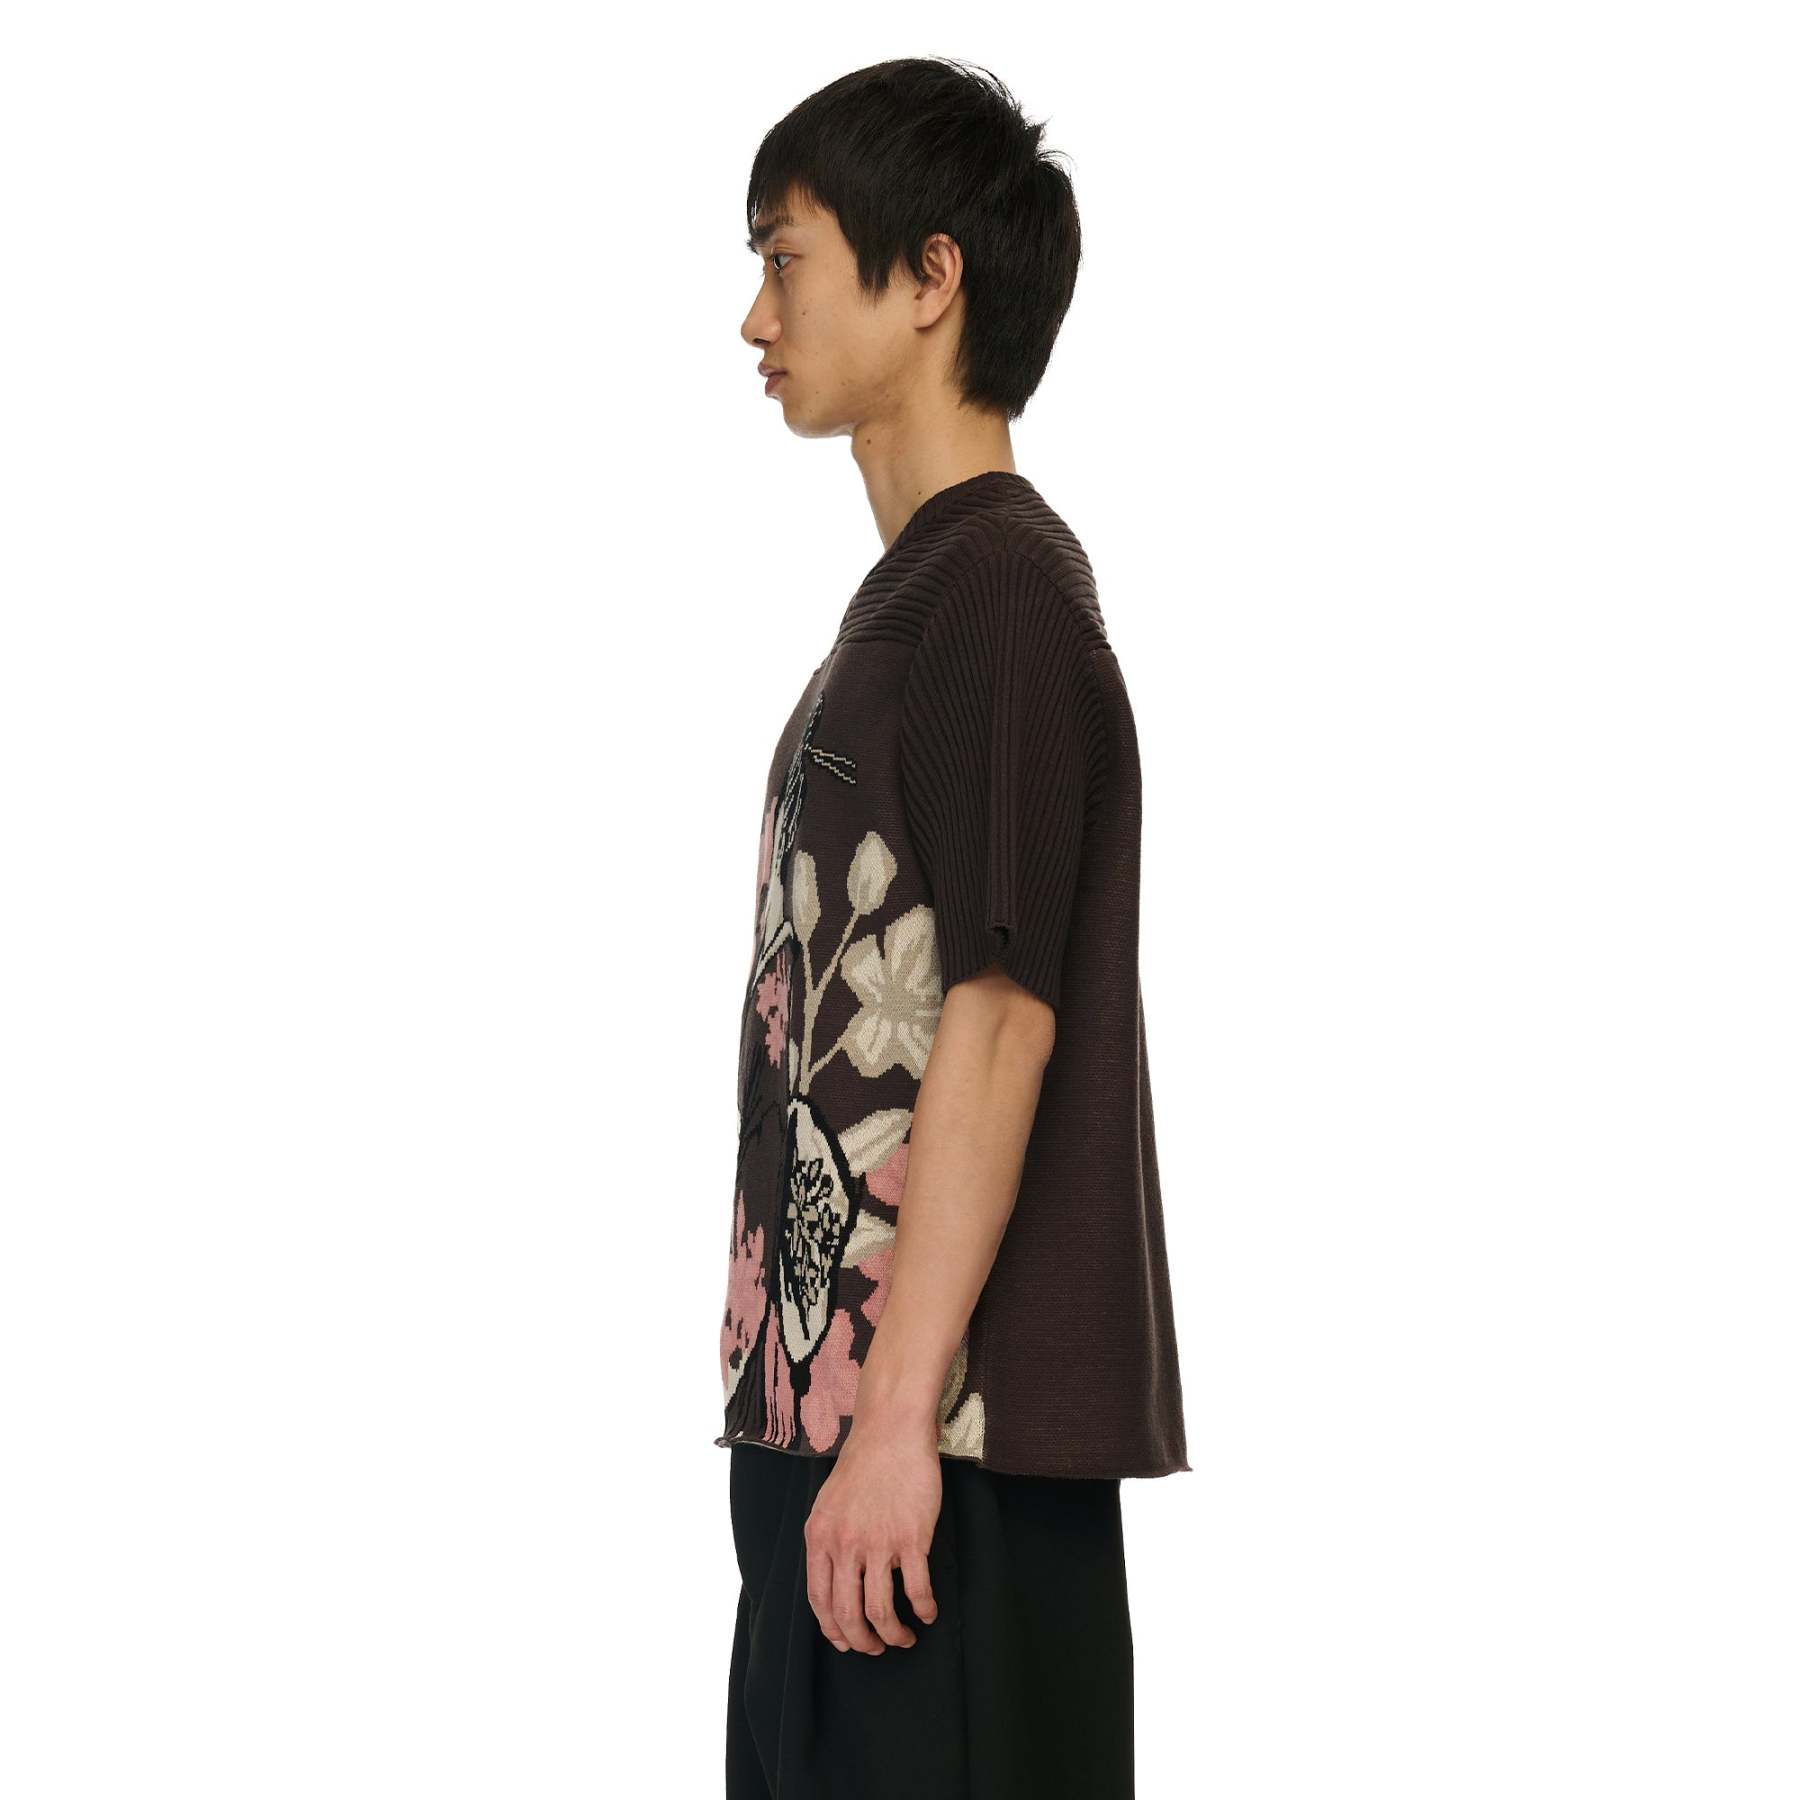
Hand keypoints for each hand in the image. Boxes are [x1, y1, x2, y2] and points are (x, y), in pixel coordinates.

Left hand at [803, 1424, 941, 1654]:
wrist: (891, 1432)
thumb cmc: (862, 1465)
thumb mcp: (828, 1504)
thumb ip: (829, 1541)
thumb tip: (834, 1580)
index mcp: (820, 1537)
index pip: (820, 1600)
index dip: (833, 1629)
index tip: (846, 1642)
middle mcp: (845, 1545)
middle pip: (849, 1614)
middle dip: (863, 1641)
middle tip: (877, 1648)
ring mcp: (879, 1543)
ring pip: (882, 1611)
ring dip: (894, 1634)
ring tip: (904, 1637)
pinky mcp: (911, 1538)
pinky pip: (917, 1590)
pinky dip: (924, 1610)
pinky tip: (928, 1613)